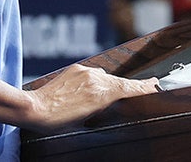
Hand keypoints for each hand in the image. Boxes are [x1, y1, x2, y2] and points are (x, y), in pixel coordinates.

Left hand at [24, 64, 158, 131]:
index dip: (144, 87)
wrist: (35, 108)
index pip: (129, 88)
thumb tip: (113, 98)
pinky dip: (98, 81)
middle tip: (147, 86)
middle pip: (120, 82)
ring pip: (107, 77)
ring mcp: (84, 73)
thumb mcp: (88, 120)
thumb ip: (104, 106)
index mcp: (101, 93)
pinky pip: (93, 74)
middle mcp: (95, 79)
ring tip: (116, 94)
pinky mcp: (75, 69)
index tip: (155, 85)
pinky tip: (94, 90)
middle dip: (132, 86)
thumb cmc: (59, 121)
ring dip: (112, 85)